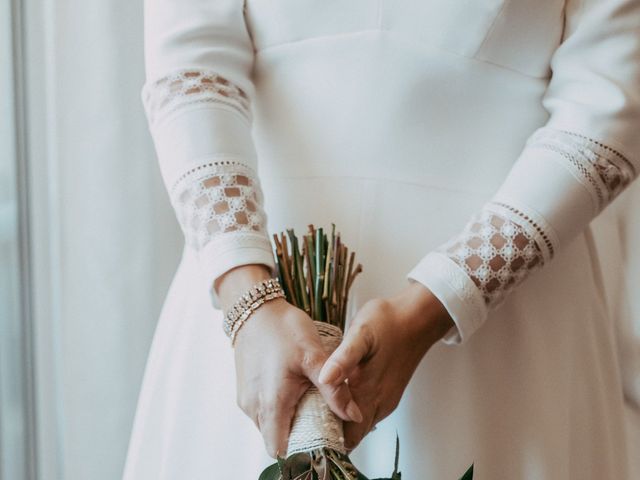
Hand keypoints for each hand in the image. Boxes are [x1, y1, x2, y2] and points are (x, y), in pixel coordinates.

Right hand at [216, 265, 363, 457]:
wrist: (255, 308)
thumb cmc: (283, 329)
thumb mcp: (314, 356)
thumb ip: (334, 389)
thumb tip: (354, 416)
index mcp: (271, 403)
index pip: (281, 450)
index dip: (300, 453)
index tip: (320, 443)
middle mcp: (253, 407)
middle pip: (276, 440)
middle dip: (298, 437)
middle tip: (322, 422)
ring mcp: (246, 399)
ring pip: (269, 426)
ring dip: (288, 422)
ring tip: (310, 404)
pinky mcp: (245, 390)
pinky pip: (262, 412)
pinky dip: (278, 409)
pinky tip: (295, 391)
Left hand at [318, 280, 454, 449]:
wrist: (418, 317)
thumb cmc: (388, 322)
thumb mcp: (361, 334)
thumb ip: (343, 359)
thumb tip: (324, 379)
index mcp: (369, 393)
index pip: (348, 436)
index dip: (327, 440)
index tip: (306, 435)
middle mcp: (380, 403)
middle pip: (353, 435)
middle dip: (331, 435)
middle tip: (306, 426)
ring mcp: (386, 399)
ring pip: (361, 425)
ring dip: (341, 424)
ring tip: (316, 414)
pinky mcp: (389, 392)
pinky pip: (368, 413)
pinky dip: (351, 413)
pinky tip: (338, 398)